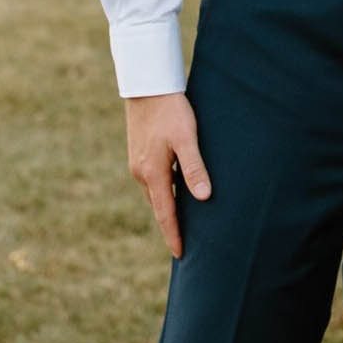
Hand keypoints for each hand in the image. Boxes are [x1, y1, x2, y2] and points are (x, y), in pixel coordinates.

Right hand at [125, 93, 210, 257]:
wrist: (147, 86)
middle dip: (171, 227)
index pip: (165, 214)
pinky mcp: (139, 155)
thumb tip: (203, 198)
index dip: (174, 235)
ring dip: (168, 210)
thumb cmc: (171, 111)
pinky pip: (154, 182)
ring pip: (156, 194)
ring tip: (183, 225)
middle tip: (184, 246)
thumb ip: (195, 168)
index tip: (181, 255)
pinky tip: (176, 194)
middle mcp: (141, 173)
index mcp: (153, 174)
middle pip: (159, 208)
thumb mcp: (187, 139)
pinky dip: (164, 193)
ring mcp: (138, 164)